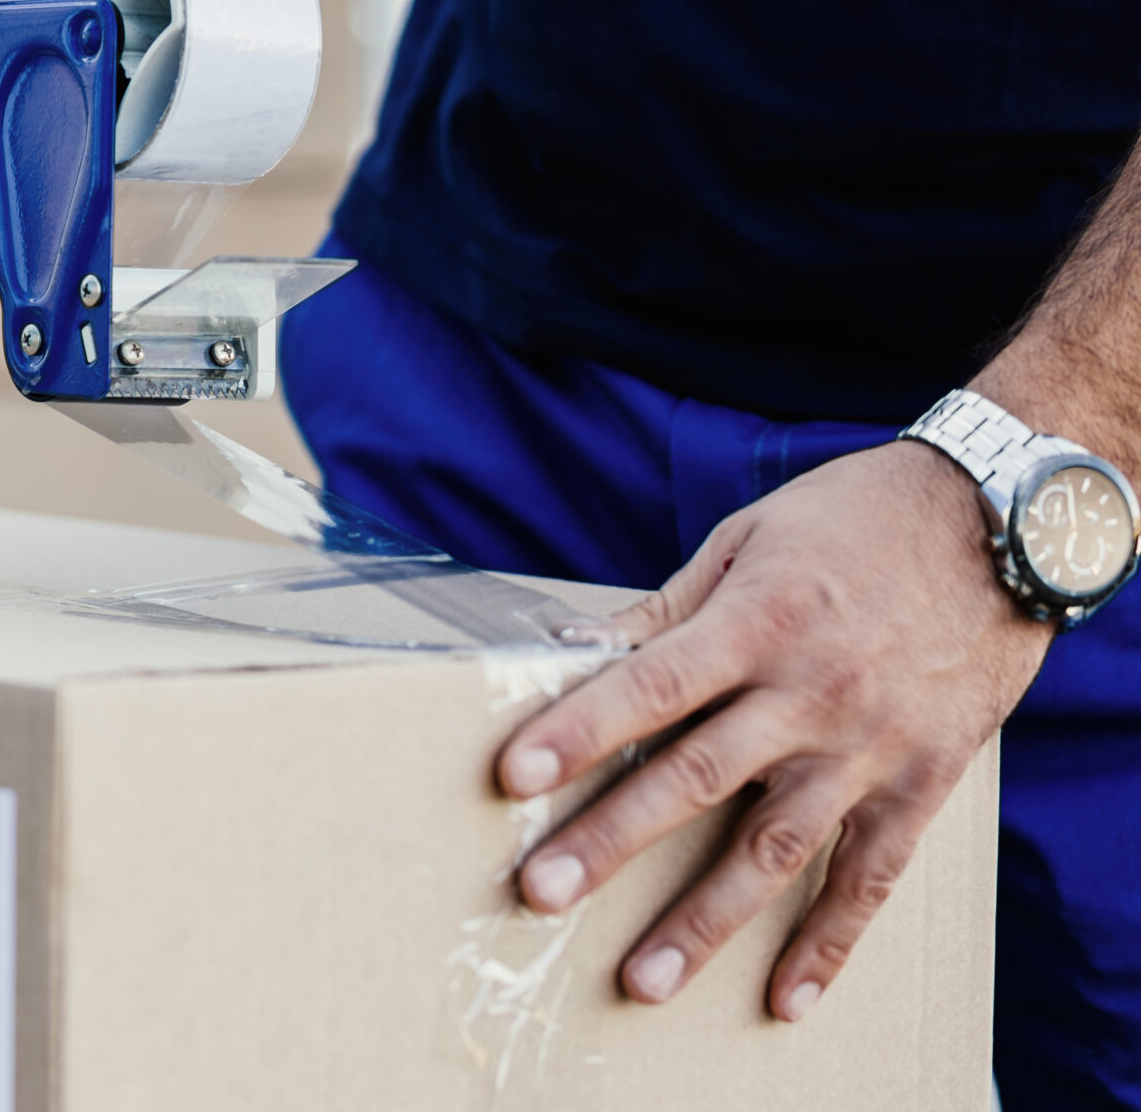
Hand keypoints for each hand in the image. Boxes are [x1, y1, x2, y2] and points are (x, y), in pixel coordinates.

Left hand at [496, 441, 1046, 1020]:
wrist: (1004, 525)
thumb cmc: (855, 520)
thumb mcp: (749, 537)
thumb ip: (665, 607)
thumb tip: (574, 645)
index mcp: (758, 622)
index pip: (652, 684)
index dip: (582, 729)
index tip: (515, 774)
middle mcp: (810, 693)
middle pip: (697, 777)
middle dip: (614, 840)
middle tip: (542, 891)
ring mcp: (868, 747)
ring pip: (776, 848)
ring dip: (706, 919)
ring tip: (643, 979)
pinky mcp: (922, 783)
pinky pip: (871, 876)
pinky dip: (830, 943)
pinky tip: (785, 998)